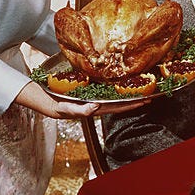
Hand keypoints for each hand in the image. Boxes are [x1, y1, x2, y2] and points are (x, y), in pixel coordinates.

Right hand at [15, 81, 147, 118]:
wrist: (44, 100)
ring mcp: (94, 98)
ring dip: (127, 94)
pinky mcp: (89, 91)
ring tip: (140, 89)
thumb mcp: (65, 109)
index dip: (131, 105)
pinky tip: (120, 84)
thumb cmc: (56, 106)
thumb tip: (95, 108)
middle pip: (120, 102)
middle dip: (134, 100)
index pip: (117, 107)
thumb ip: (80, 111)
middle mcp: (97, 104)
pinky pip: (106, 90)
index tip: (145, 101)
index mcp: (94, 108)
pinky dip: (115, 88)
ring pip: (114, 97)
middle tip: (150, 95)